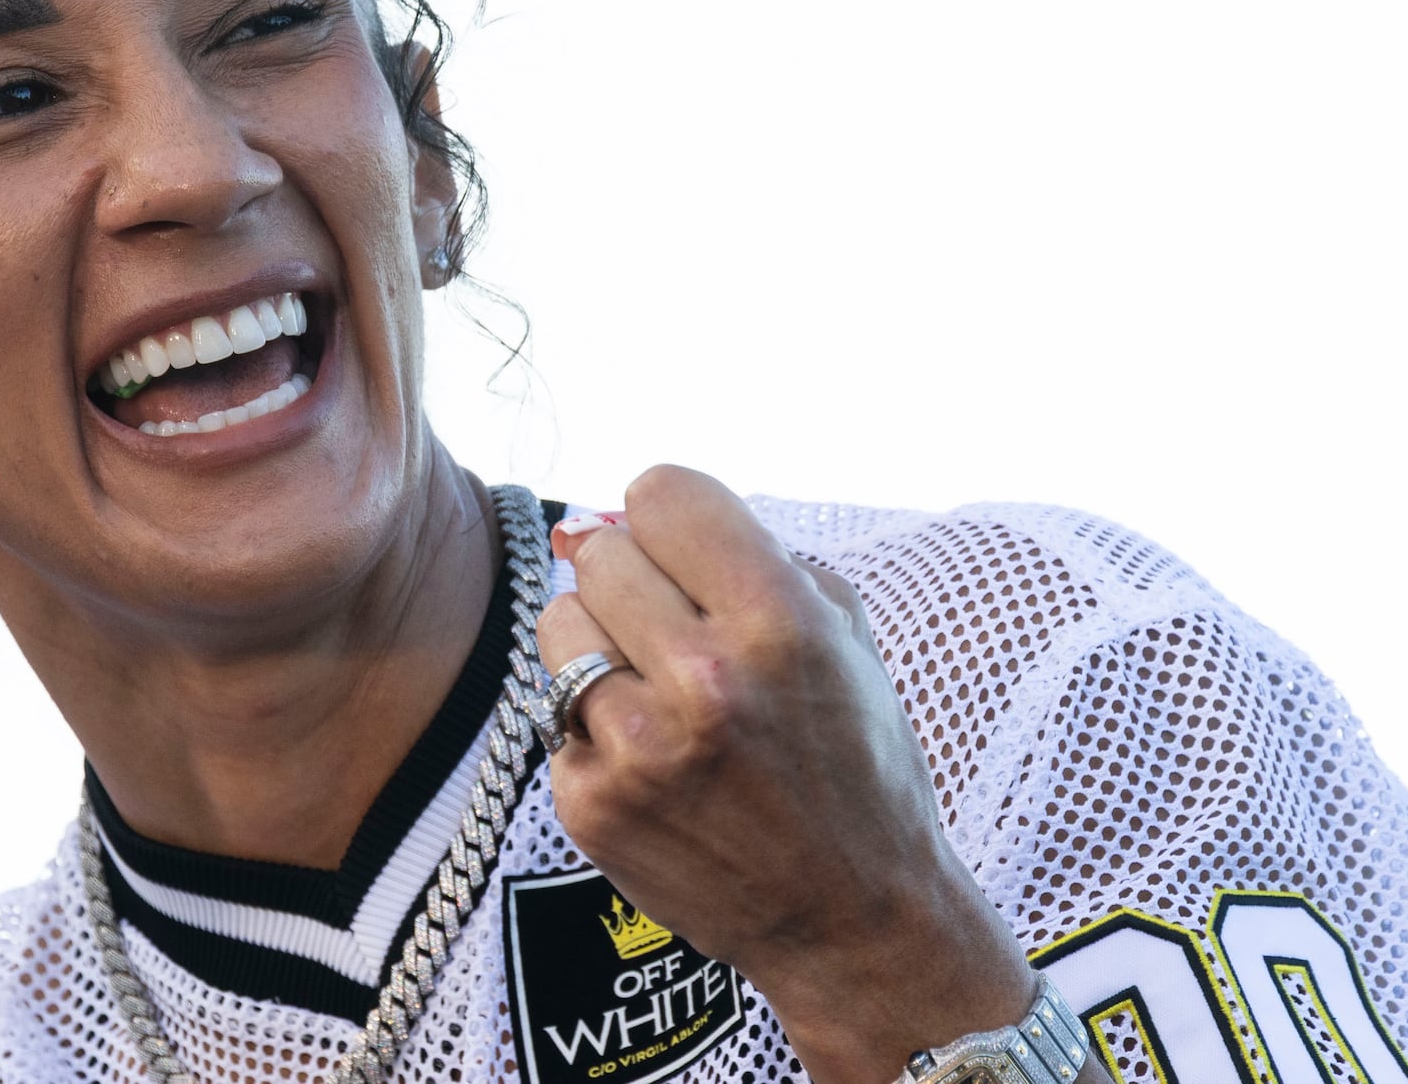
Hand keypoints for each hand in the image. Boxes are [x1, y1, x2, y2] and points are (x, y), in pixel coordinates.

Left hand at [536, 465, 1038, 1083]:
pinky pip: (555, 712)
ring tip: (654, 686)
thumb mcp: (839, 634)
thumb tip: (626, 510)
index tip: (683, 548)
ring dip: (600, 643)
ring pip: (560, 623)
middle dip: (637, 579)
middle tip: (675, 626)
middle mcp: (703, 678)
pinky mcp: (592, 804)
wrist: (851, 914)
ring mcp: (639, 746)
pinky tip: (653, 758)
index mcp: (778, 619)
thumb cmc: (851, 760)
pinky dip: (594, 725)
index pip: (659, 492)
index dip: (670, 515)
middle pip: (602, 553)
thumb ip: (748, 555)